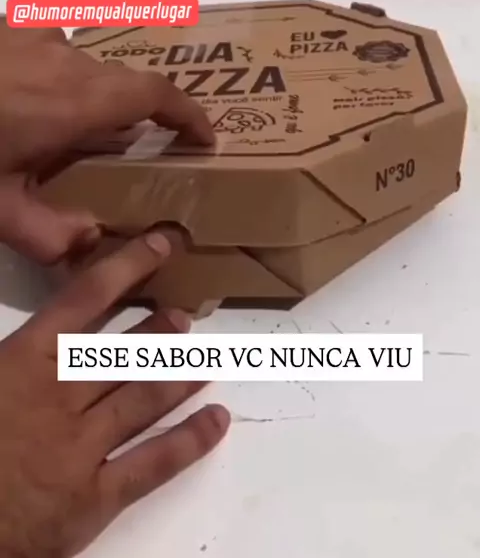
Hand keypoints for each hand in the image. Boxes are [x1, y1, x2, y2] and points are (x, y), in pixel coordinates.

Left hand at [0, 21, 213, 262]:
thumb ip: (50, 236)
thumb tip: (90, 243)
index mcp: (72, 100)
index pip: (154, 94)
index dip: (189, 113)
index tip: (206, 137)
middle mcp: (62, 58)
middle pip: (124, 82)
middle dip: (141, 115)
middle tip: (135, 150)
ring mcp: (29, 35)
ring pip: (87, 67)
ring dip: (96, 99)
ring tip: (77, 133)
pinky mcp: (5, 30)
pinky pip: (52, 50)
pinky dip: (60, 79)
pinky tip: (30, 102)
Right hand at [0, 231, 229, 557]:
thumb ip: (11, 352)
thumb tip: (44, 325)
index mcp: (23, 364)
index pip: (85, 299)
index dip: (127, 267)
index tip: (161, 246)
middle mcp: (61, 397)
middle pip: (124, 352)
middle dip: (158, 333)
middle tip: (185, 318)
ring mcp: (83, 447)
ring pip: (145, 399)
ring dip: (180, 374)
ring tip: (205, 359)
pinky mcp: (96, 497)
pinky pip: (153, 464)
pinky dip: (191, 441)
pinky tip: (216, 421)